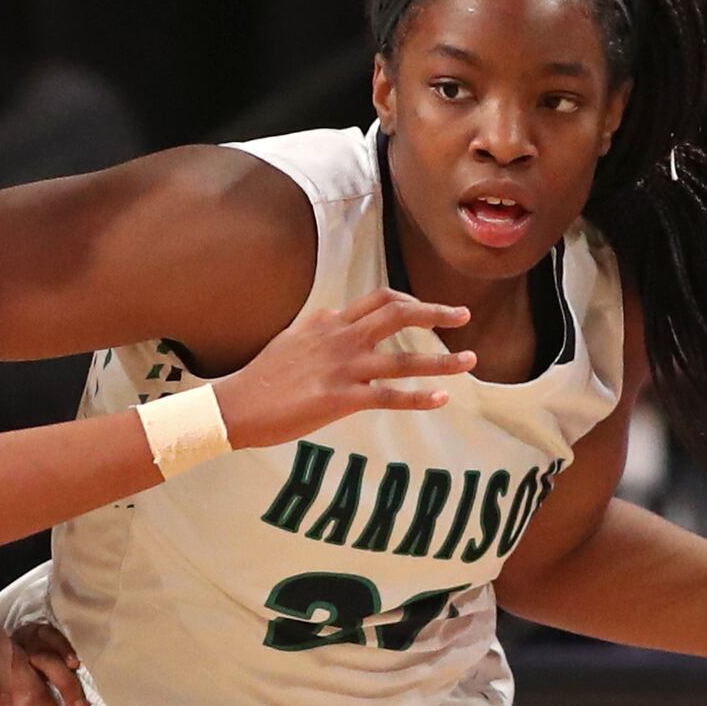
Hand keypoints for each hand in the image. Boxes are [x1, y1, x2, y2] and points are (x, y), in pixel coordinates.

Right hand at [212, 289, 474, 448]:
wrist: (236, 405)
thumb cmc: (261, 378)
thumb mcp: (291, 339)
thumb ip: (319, 327)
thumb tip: (335, 316)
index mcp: (329, 322)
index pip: (379, 300)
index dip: (411, 302)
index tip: (430, 309)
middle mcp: (340, 338)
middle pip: (399, 314)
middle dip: (436, 313)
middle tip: (463, 316)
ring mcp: (343, 367)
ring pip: (404, 358)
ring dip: (442, 359)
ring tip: (471, 361)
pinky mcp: (341, 398)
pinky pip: (390, 396)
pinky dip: (420, 397)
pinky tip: (442, 399)